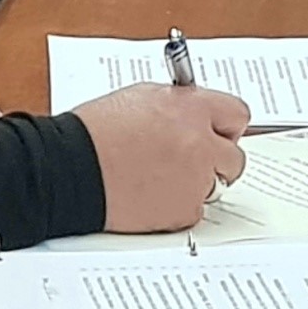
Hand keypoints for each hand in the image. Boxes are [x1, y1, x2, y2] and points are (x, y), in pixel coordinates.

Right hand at [73, 83, 249, 232]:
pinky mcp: (184, 211)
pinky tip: (151, 193)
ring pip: (215, 185)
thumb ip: (177, 105)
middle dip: (215, 159)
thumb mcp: (139, 98)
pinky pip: (195, 209)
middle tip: (190, 160)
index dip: (225, 125)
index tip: (218, 132)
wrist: (70, 168)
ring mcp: (195, 180)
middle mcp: (199, 143)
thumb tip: (196, 114)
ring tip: (158, 176)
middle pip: (234, 157)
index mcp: (190, 108)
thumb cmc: (94, 132)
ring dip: (195, 182)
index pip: (237, 114)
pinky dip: (177, 204)